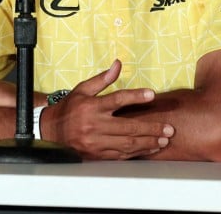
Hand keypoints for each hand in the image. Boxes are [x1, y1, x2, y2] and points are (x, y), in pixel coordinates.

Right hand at [46, 59, 174, 159]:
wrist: (51, 131)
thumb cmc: (69, 108)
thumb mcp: (83, 89)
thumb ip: (102, 79)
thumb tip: (118, 64)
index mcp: (91, 106)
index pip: (117, 99)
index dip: (135, 96)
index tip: (152, 95)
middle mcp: (94, 125)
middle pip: (128, 126)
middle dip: (151, 128)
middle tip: (169, 128)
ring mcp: (96, 142)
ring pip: (128, 143)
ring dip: (148, 142)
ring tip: (164, 140)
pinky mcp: (97, 154)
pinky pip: (121, 155)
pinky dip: (138, 152)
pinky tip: (149, 149)